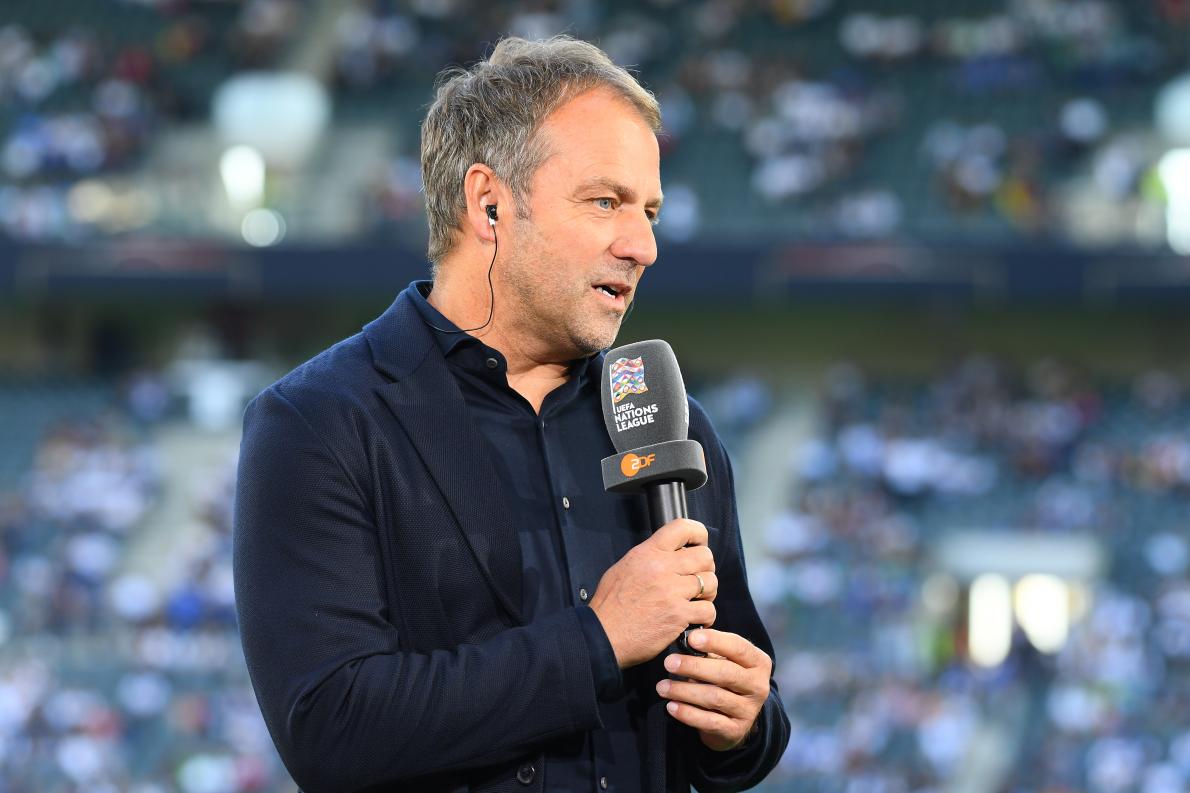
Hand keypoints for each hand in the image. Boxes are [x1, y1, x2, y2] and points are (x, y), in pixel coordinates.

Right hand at [589, 518, 717, 668]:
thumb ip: (648, 557)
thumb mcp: (623, 568)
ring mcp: (672, 592)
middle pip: (705, 556)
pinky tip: (695, 620)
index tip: (700, 543)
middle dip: (706, 568)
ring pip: (710, 582)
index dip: (698, 534)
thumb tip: (668, 554)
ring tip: (697, 601)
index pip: (682, 528)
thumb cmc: (610, 606)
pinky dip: (705, 617)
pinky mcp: (679, 615)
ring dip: (708, 593)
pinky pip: (708, 610)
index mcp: (648, 553)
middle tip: (698, 579)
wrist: (603, 635)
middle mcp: (662, 568)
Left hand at [655, 629, 771, 751]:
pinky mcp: (736, 731)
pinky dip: (688, 714)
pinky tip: (672, 706)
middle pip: (726, 673)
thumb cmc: (725, 681)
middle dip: (694, 667)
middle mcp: (758, 686)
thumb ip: (711, 652)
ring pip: (715, 698)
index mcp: (758, 663)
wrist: (734, 720)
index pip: (738, 647)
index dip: (715, 641)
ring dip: (685, 691)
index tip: (690, 638)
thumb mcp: (724, 662)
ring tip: (663, 686)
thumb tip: (685, 641)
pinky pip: (709, 722)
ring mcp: (749, 710)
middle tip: (669, 663)